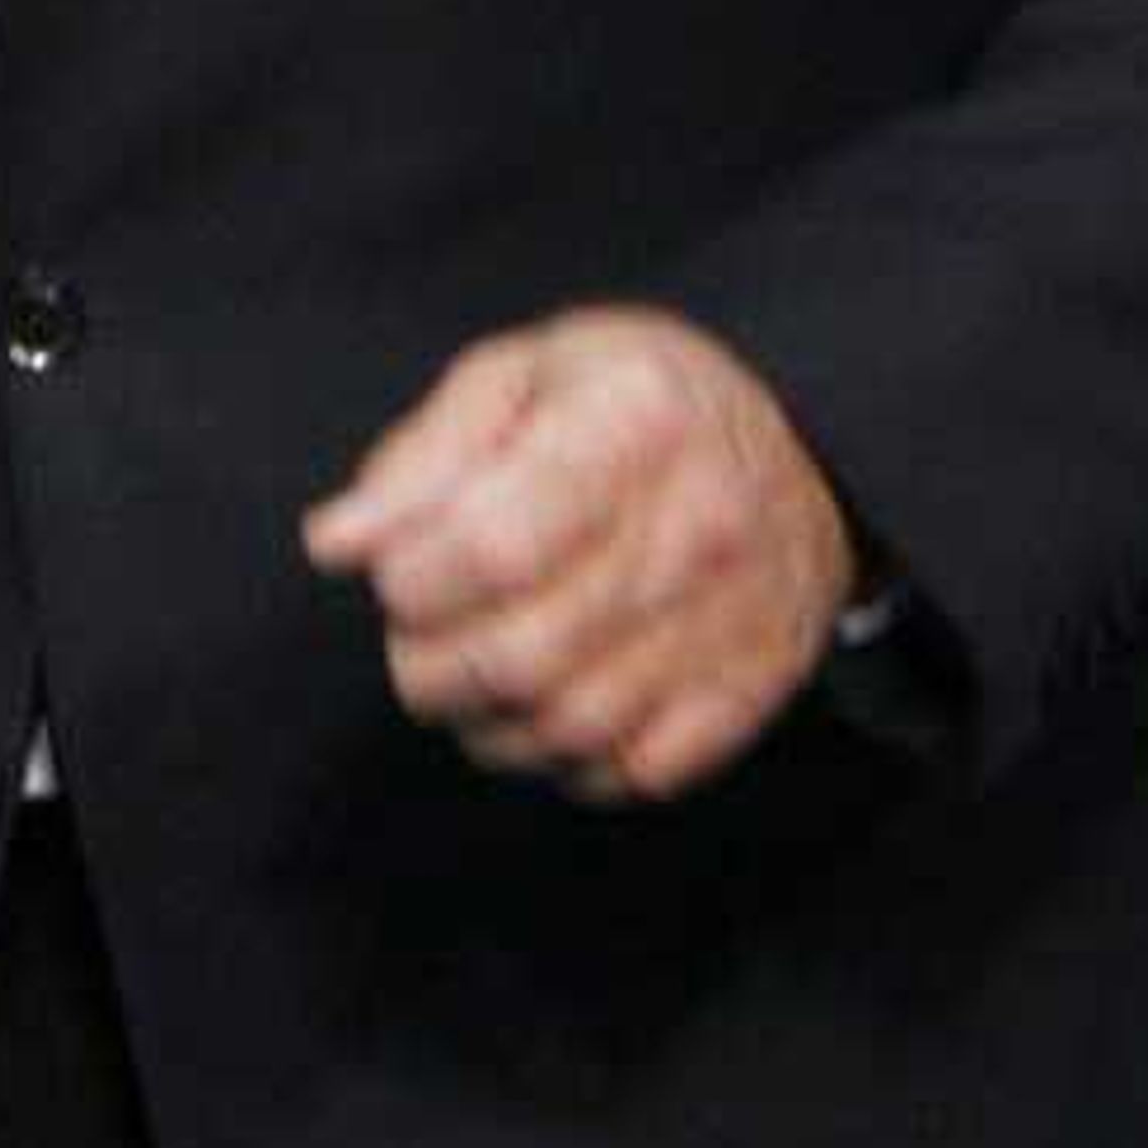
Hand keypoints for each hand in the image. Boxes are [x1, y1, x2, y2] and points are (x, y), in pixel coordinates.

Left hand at [301, 306, 857, 803]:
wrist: (807, 449)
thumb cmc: (634, 404)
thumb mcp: (527, 372)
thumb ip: (427, 454)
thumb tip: (339, 543)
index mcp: (633, 421)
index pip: (493, 545)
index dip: (413, 580)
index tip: (396, 573)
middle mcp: (697, 525)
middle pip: (521, 656)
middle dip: (431, 668)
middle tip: (417, 638)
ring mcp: (733, 618)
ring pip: (571, 730)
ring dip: (487, 723)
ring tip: (471, 674)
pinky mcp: (754, 689)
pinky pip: (635, 774)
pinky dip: (568, 764)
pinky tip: (548, 708)